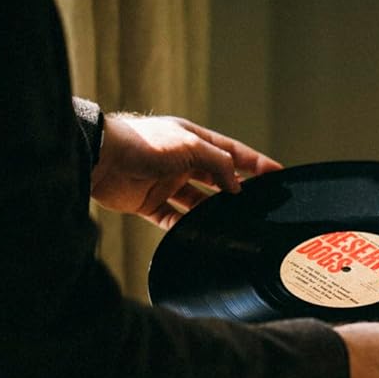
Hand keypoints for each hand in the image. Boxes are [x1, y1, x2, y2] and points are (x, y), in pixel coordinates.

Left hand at [89, 112, 282, 228]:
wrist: (100, 158)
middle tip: (259, 205)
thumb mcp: (190, 145)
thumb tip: (236, 185)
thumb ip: (219, 163)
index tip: (278, 174)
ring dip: (213, 212)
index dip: (256, 163)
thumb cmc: (143, 142)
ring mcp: (165, 183)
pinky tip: (199, 236)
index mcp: (193, 141)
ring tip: (231, 224)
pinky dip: (185, 228)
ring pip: (198, 202)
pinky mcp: (149, 203)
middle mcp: (181, 161)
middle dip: (237, 191)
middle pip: (217, 178)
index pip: (232, 153)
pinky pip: (173, 220)